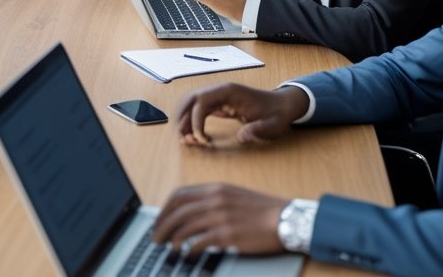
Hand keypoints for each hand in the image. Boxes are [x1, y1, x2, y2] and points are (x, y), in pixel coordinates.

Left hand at [150, 184, 285, 255]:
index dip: (165, 208)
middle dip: (162, 224)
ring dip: (173, 237)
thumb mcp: (233, 195)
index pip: (179, 195)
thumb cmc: (263, 209)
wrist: (286, 218)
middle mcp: (214, 200)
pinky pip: (199, 241)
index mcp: (215, 189)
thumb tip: (192, 211)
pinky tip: (187, 253)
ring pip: (185, 226)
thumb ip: (212, 200)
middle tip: (156, 237)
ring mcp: (220, 216)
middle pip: (177, 210)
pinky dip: (189, 248)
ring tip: (169, 247)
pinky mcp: (227, 234)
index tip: (160, 219)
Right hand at [175, 82, 308, 146]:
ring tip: (185, 139)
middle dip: (183, 117)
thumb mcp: (271, 124)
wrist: (283, 105)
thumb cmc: (276, 113)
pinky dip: (193, 121)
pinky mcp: (219, 104)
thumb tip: (242, 137)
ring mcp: (219, 97)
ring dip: (185, 120)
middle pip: (191, 99)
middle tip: (182, 137)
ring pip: (192, 104)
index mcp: (230, 91)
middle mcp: (220, 91)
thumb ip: (257, 130)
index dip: (196, 120)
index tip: (200, 139)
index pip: (202, 101)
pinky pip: (200, 110)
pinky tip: (194, 135)